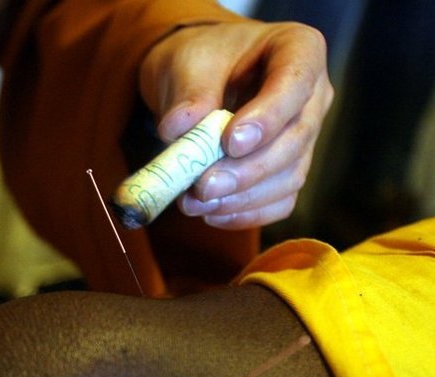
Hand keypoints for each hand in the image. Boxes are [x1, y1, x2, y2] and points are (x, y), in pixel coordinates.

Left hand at [139, 20, 333, 228]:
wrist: (195, 79)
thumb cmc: (200, 61)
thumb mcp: (187, 62)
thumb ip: (188, 93)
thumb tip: (177, 130)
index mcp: (298, 50)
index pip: (295, 84)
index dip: (267, 118)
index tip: (230, 143)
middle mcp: (312, 96)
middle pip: (295, 139)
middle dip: (248, 170)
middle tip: (203, 186)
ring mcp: (304, 137)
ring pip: (289, 177)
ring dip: (242, 198)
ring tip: (194, 202)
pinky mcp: (288, 171)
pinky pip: (279, 201)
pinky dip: (245, 214)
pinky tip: (211, 213)